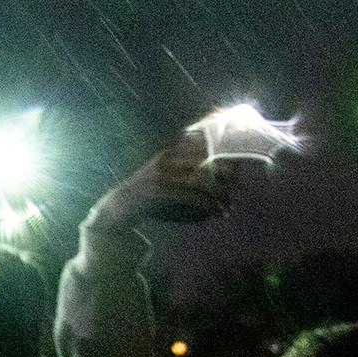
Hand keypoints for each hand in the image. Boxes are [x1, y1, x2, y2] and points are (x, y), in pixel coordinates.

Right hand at [87, 136, 236, 232]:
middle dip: (224, 173)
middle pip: (204, 161)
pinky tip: (217, 212)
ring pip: (200, 180)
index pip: (200, 144)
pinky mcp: (160, 192)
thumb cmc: (146, 194)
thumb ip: (183, 170)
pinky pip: (191, 197)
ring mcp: (162, 175)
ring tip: (228, 203)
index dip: (221, 151)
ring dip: (218, 193)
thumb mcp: (163, 176)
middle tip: (238, 185)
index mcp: (169, 153)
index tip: (239, 161)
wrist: (119, 207)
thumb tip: (210, 172)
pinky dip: (207, 205)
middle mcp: (166, 160)